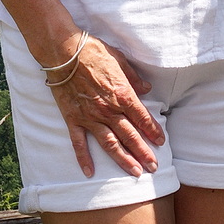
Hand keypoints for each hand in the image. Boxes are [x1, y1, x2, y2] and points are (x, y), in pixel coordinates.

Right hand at [46, 35, 163, 175]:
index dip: (153, 131)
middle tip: (154, 166)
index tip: (161, 142)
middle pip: (130, 135)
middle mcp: (109, 110)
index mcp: (122, 95)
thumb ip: (134, 78)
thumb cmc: (92, 52)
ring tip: (135, 172)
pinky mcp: (73, 119)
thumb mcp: (120, 60)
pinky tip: (89, 172)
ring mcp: (90, 117)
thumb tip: (146, 88)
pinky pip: (79, 143)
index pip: (142, 118)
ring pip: (110, 144)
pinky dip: (84, 158)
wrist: (63, 51)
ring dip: (124, 160)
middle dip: (144, 152)